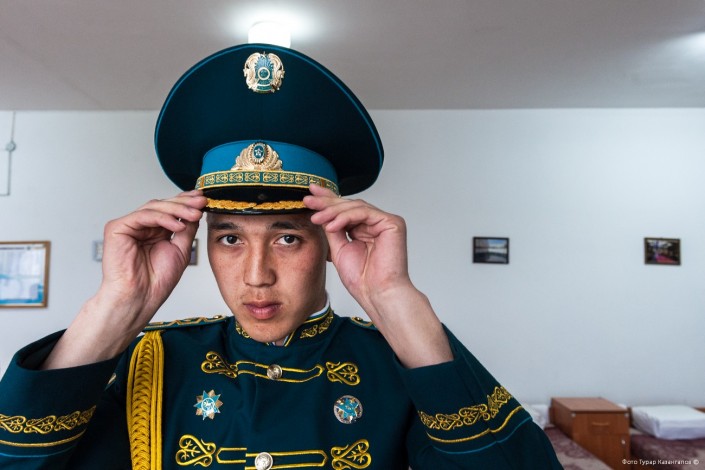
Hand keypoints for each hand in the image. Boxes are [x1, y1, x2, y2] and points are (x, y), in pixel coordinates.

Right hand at [99, 190, 206, 324]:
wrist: (141, 298)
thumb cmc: (157, 281)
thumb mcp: (181, 249)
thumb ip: (187, 229)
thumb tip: (197, 211)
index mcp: (155, 231)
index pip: (170, 210)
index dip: (186, 202)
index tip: (204, 199)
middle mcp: (141, 226)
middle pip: (163, 205)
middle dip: (184, 202)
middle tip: (202, 202)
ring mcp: (129, 226)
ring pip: (154, 207)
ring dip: (177, 209)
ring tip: (195, 214)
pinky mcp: (117, 228)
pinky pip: (143, 216)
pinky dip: (163, 218)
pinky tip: (178, 225)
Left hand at [304, 185, 451, 367]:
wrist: (377, 294)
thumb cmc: (362, 279)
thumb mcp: (338, 249)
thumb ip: (333, 229)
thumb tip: (321, 213)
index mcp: (365, 229)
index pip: (345, 210)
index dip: (327, 200)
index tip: (309, 195)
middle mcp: (376, 223)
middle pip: (350, 205)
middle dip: (327, 201)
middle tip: (308, 200)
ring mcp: (385, 222)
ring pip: (355, 206)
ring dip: (333, 211)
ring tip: (316, 218)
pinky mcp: (392, 223)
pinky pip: (364, 212)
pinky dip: (346, 217)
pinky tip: (331, 225)